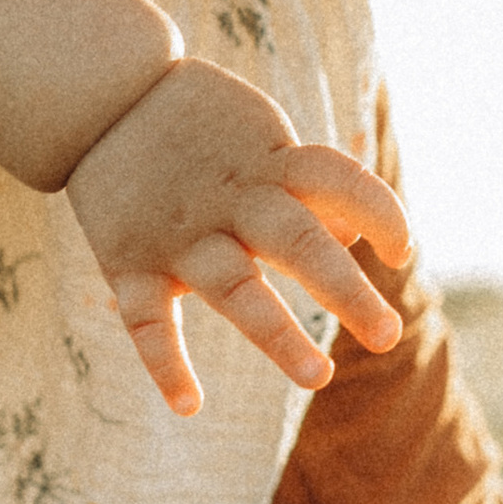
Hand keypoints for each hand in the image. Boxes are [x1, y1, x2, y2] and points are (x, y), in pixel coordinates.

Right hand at [66, 61, 411, 413]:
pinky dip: (164, 362)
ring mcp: (179, 236)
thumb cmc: (203, 126)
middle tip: (388, 336)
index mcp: (268, 165)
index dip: (378, 212)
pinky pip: (146, 320)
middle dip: (345, 290)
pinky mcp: (129, 262)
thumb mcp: (263, 140)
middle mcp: (229, 202)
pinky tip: (189, 406)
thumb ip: (308, 187)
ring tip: (318, 376)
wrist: (100, 97)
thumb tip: (358, 240)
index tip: (403, 253)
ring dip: (277, 333)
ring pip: (233, 288)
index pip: (337, 181)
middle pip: (297, 242)